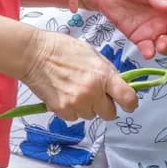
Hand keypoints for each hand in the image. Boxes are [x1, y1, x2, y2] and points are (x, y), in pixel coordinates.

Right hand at [21, 30, 138, 121]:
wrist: (35, 55)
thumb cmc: (64, 50)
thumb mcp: (93, 55)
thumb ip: (108, 72)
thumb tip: (118, 85)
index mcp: (104, 75)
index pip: (127, 97)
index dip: (131, 104)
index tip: (129, 104)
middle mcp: (92, 92)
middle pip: (109, 114)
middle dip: (106, 106)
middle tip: (97, 95)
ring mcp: (76, 103)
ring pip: (90, 116)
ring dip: (88, 107)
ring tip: (77, 90)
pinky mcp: (61, 110)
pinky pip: (74, 117)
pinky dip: (73, 110)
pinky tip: (66, 95)